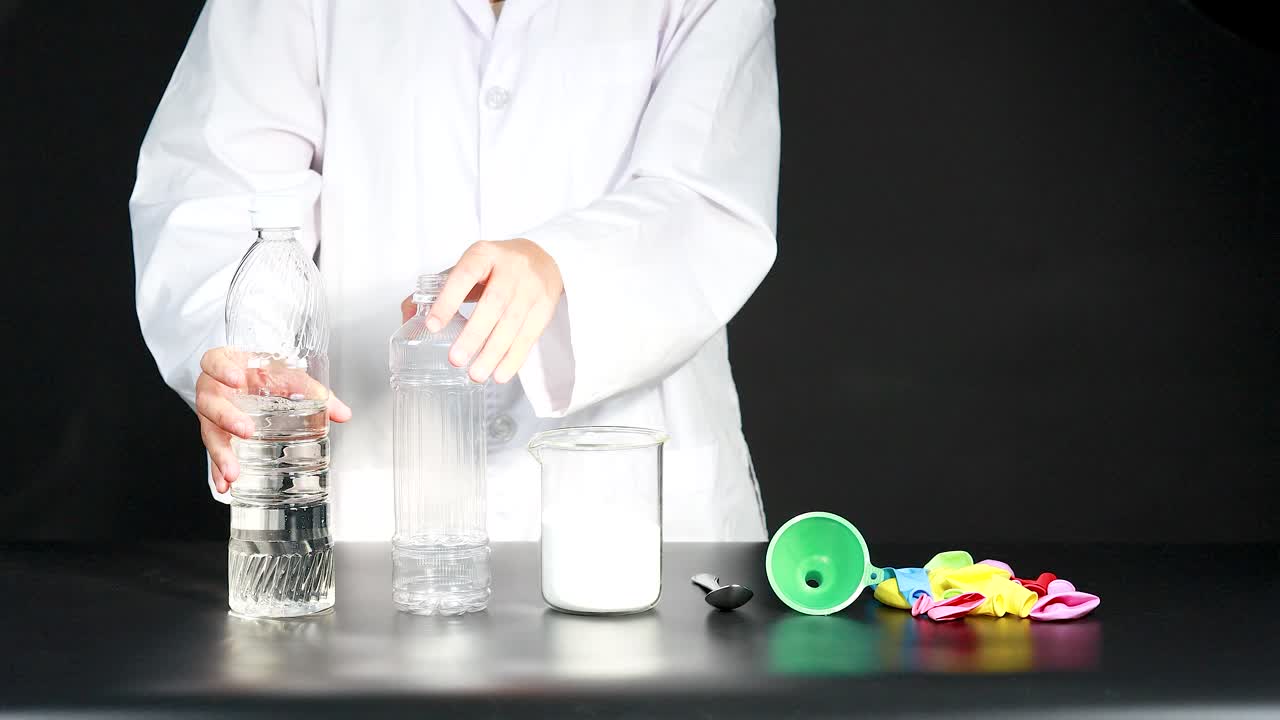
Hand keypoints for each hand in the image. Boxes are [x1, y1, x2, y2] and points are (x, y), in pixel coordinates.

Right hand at [196, 347, 351, 492]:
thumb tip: (343, 414)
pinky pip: (213, 452)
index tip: (236, 379)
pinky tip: (225, 485)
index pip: (214, 361)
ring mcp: (211, 413)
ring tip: (233, 472)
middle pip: (210, 402)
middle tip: (246, 431)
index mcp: (227, 366)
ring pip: (209, 431)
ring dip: (221, 453)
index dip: (221, 369)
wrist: (248, 379)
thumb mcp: (288, 376)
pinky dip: (217, 470)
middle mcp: (213, 389)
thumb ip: (313, 392)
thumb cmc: (264, 373)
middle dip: (227, 418)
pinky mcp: (214, 433)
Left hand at [400, 239, 562, 383]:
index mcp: (484, 254)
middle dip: (473, 335)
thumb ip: (439, 288)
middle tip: (455, 360)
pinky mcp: (545, 307)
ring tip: (475, 374)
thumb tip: (407, 315)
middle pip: (493, 304)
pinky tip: (500, 374)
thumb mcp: (470, 266)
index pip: (465, 275)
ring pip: (512, 324)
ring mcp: (531, 289)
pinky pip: (529, 337)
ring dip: (493, 353)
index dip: (448, 300)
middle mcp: (511, 269)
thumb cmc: (497, 267)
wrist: (545, 258)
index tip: (432, 325)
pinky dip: (514, 359)